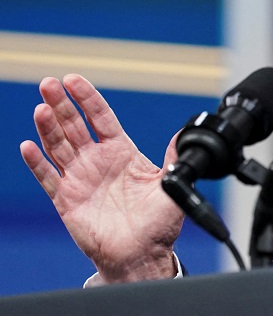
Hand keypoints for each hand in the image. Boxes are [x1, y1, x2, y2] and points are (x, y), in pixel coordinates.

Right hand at [20, 74, 184, 282]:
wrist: (143, 254)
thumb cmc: (159, 222)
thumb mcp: (170, 183)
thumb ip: (174, 157)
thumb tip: (185, 134)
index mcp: (121, 151)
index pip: (100, 117)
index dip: (87, 98)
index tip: (73, 79)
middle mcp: (97, 161)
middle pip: (74, 125)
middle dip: (61, 104)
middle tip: (49, 84)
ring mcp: (80, 178)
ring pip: (58, 146)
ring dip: (48, 127)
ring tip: (41, 108)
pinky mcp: (66, 199)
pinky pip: (48, 177)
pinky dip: (36, 162)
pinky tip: (27, 146)